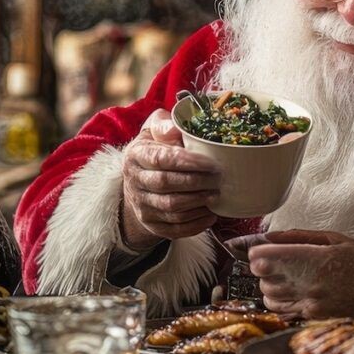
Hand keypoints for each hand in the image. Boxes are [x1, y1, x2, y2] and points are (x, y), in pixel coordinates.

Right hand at [120, 109, 221, 251]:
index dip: (187, 162)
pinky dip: (195, 224)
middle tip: (219, 179)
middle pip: (166, 184)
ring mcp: (141, 206)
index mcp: (135, 156)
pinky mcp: (151, 224)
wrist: (139, 181)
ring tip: (217, 194)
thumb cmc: (155, 149)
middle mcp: (134, 182)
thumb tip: (175, 129)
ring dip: (198, 202)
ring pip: (171, 208)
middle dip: (197, 182)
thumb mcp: (154, 130)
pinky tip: (210, 214)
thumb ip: (164, 125)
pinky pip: (174, 229)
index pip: (160, 159)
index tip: (211, 162)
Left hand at [226, 230, 353, 319]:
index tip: (262, 250)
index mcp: (315, 261)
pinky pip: (284, 312)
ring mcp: (311, 307)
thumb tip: (268, 236)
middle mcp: (309, 286)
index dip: (258, 252)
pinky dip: (283, 302)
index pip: (264, 258)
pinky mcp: (314, 321)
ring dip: (272, 287)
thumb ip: (298, 236)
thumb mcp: (336, 239)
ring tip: (291, 278)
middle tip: (280, 262)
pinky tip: (298, 293)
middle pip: (263, 279)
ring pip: (270, 298)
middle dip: (266, 269)